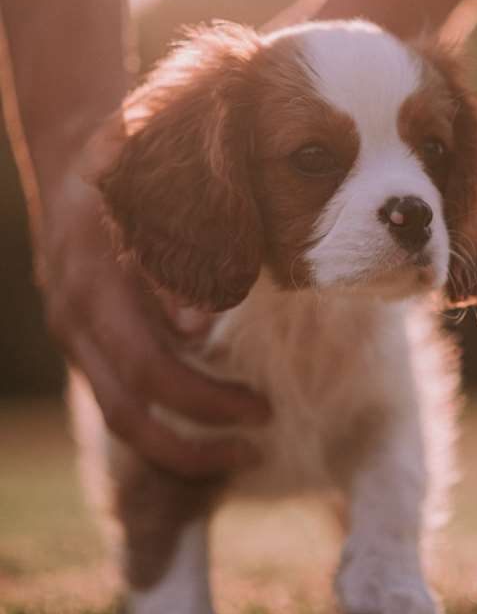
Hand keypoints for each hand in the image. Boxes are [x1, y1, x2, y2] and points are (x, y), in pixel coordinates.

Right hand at [37, 160, 269, 479]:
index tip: (259, 405)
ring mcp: (74, 336)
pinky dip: (166, 432)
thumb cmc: (132, 160)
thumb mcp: (158, 179)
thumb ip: (176, 235)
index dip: (197, 390)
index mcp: (93, 277)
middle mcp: (76, 315)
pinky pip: (120, 405)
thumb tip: (198, 325)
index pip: (144, 356)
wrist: (72, 161)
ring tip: (246, 452)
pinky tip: (215, 438)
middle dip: (203, 420)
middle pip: (132, 400)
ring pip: (119, 416)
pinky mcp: (85, 346)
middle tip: (266, 422)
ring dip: (181, 447)